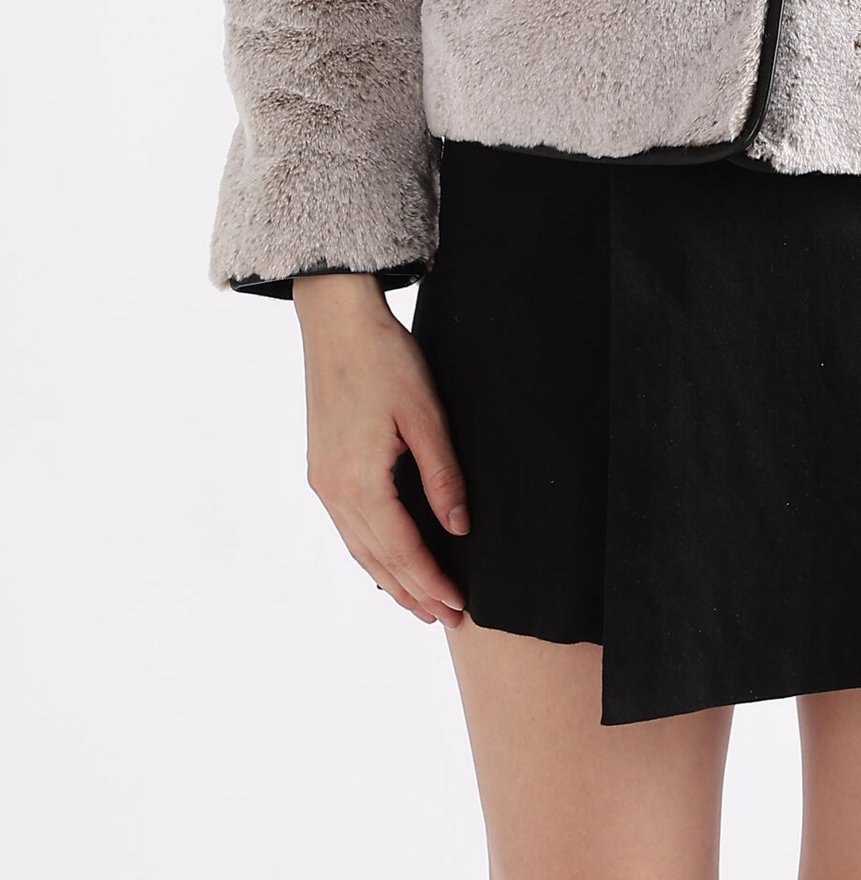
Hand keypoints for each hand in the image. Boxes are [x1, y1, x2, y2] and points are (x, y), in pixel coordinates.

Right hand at [294, 274, 471, 625]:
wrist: (336, 321)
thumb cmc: (384, 359)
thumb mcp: (425, 414)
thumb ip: (442, 475)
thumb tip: (459, 526)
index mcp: (359, 483)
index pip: (402, 550)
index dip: (432, 581)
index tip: (460, 605)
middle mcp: (334, 491)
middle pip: (377, 560)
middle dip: (413, 593)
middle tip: (446, 619)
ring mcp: (323, 481)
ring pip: (359, 548)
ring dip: (390, 579)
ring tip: (419, 603)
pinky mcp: (321, 467)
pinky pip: (348, 527)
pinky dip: (370, 552)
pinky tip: (385, 559)